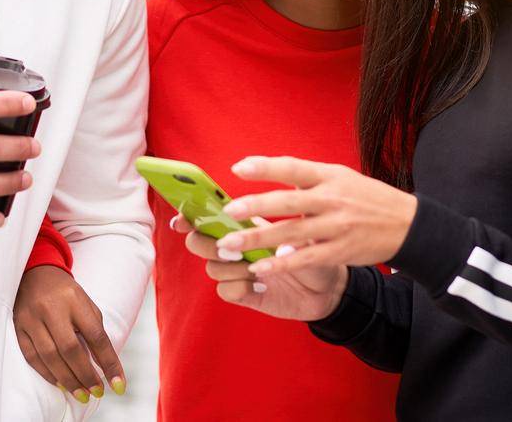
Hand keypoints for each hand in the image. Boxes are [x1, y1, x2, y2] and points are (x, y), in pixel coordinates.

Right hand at [13, 266, 125, 404]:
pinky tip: (60, 383)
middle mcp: (52, 308)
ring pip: (49, 356)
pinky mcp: (18, 326)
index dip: (109, 363)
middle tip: (96, 392)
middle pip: (70, 348)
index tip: (119, 384)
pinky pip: (31, 356)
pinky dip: (47, 373)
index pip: (96, 336)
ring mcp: (32, 318)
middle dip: (85, 375)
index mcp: (75, 300)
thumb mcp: (86, 305)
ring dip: (67, 379)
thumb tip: (104, 366)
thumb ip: (95, 332)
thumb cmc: (67, 295)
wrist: (36, 273)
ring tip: (81, 393)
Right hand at [173, 215, 348, 320]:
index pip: (209, 217)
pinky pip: (226, 290)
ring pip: (212, 268)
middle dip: (205, 243)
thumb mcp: (302, 229)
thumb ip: (280, 222)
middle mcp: (237, 247)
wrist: (330, 285)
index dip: (190, 217)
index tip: (181, 219)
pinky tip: (261, 284)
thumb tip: (253, 225)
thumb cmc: (316, 249)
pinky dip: (239, 287)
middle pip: (199, 242)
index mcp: (245, 224)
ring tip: (253, 265)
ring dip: (229, 266)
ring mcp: (238, 272)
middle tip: (227, 245)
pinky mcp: (245, 294)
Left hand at [211, 156, 417, 276]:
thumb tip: (273, 173)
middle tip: (228, 212)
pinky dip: (281, 264)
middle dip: (254, 208)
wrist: (408, 225)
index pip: (293, 168)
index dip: (265, 167)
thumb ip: (310, 178)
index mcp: (330, 176)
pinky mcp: (339, 251)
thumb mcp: (343, 177)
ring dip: (258, 239)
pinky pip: (305, 258)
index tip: (238, 168)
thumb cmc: (369, 198)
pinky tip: (260, 268)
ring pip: (290, 233)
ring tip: (230, 245)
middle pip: (287, 202)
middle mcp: (331, 199)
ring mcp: (336, 227)